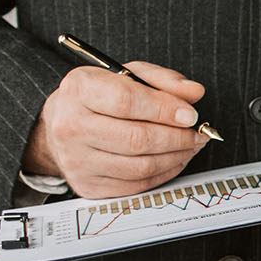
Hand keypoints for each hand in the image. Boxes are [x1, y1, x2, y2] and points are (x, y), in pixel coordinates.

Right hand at [23, 62, 208, 198]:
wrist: (63, 125)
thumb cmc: (100, 97)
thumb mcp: (128, 75)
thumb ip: (163, 80)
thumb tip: (194, 92)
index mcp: (80, 90)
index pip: (126, 102)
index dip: (165, 109)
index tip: (190, 115)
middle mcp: (71, 126)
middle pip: (137, 139)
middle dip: (178, 138)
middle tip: (198, 133)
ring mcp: (77, 160)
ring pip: (141, 166)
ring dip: (176, 157)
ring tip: (190, 145)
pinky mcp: (88, 185)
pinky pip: (138, 184)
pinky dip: (165, 173)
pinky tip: (174, 159)